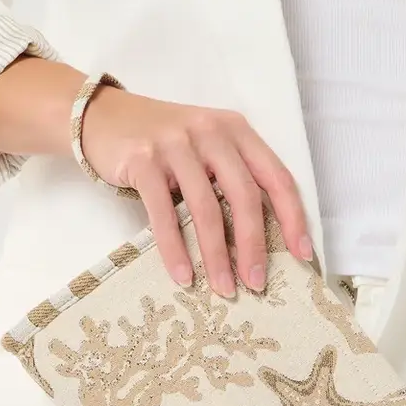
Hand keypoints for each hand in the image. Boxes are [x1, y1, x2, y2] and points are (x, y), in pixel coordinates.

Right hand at [79, 87, 313, 294]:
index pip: (276, 177)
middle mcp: (211, 132)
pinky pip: (163, 213)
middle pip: (245, 195)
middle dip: (254, 245)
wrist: (103, 116)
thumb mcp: (206, 146)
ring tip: (223, 288)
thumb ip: (232, 176)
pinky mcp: (143, 160)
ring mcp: (176, 144)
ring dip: (216, 255)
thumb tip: (260, 240)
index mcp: (236, 130)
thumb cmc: (163, 141)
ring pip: (206, 208)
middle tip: (256, 284)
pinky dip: (175, 249)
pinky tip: (182, 276)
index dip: (293, 218)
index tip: (302, 256)